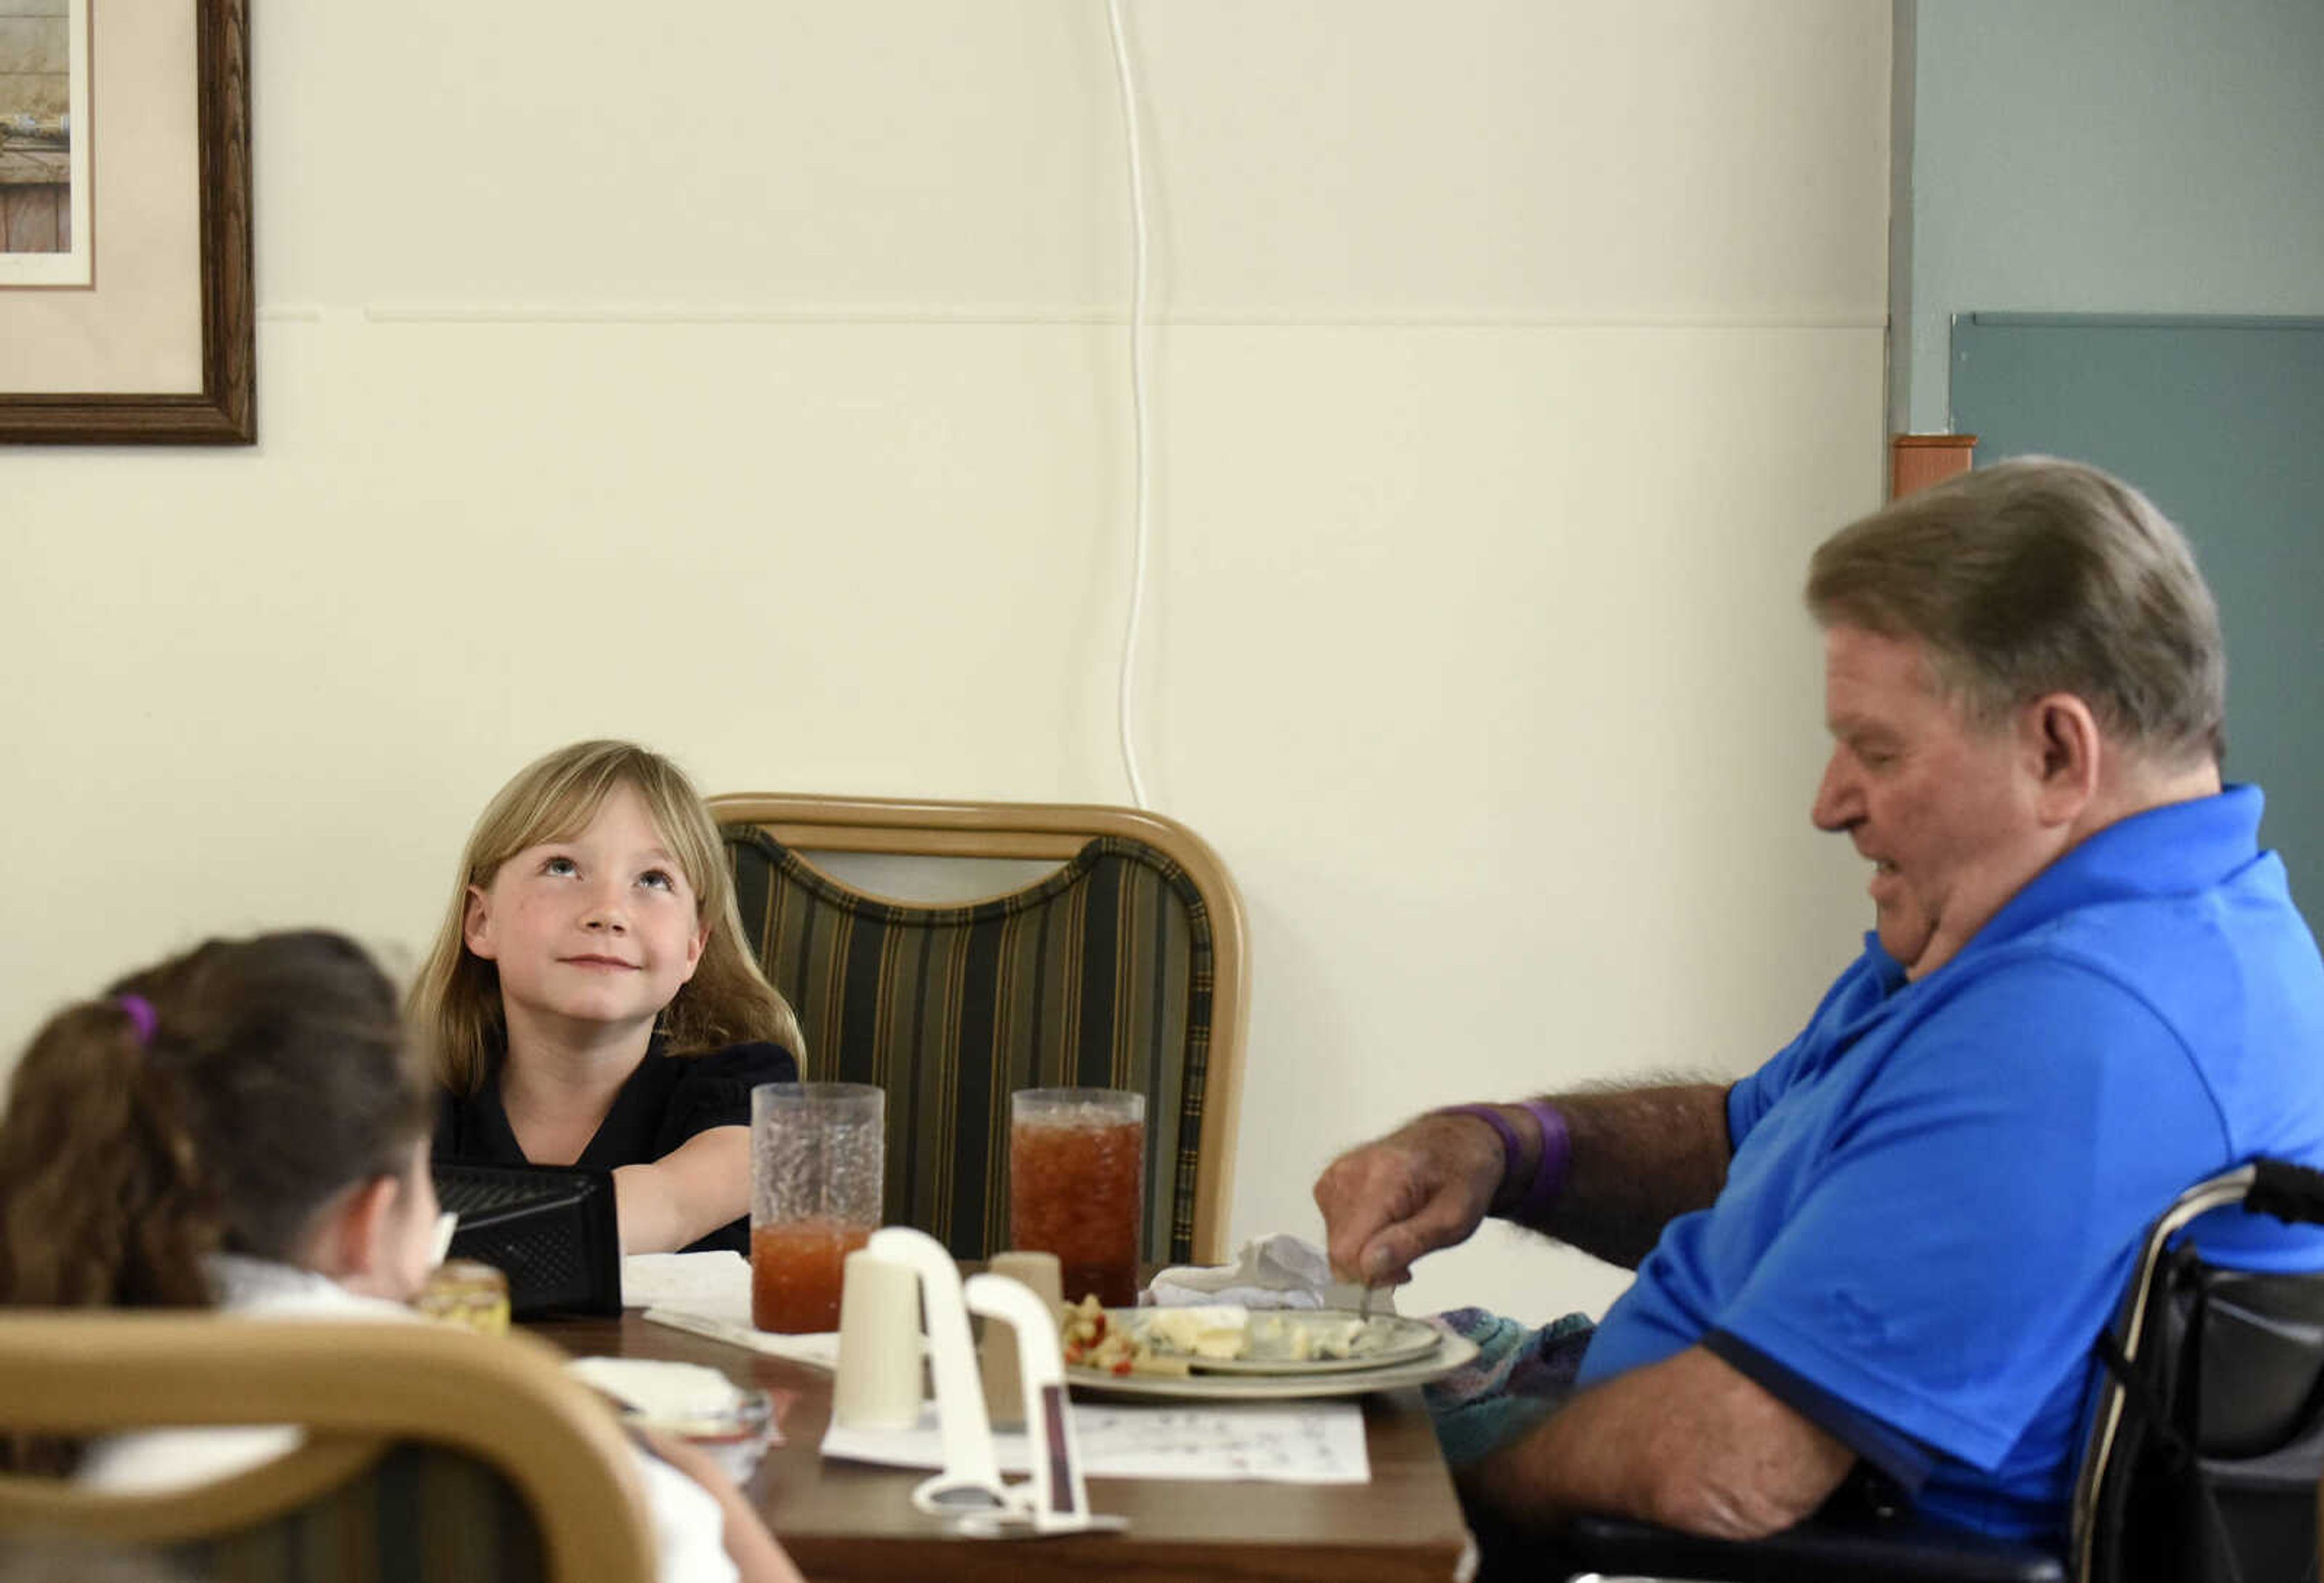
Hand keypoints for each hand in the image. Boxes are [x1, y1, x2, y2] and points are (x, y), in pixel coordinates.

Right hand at [1313, 1112, 1505, 1286]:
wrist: (1452, 1143)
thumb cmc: (1460, 1178)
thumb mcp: (1455, 1218)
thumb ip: (1412, 1241)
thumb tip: (1370, 1266)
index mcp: (1381, 1179)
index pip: (1347, 1251)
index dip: (1374, 1274)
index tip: (1405, 1270)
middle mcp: (1348, 1173)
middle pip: (1338, 1250)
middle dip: (1371, 1266)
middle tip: (1407, 1253)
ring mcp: (1334, 1176)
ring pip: (1334, 1244)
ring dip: (1365, 1252)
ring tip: (1399, 1234)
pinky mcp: (1329, 1182)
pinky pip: (1333, 1229)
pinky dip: (1357, 1236)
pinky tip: (1383, 1223)